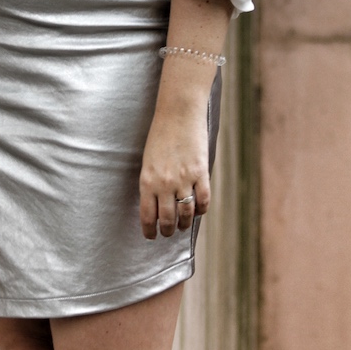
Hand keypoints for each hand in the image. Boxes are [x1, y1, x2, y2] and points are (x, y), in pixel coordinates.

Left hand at [139, 98, 210, 239]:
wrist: (178, 113)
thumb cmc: (160, 135)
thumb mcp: (148, 161)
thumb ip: (151, 183)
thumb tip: (156, 204)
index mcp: (147, 181)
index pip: (147, 216)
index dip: (149, 231)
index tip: (151, 236)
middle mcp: (164, 184)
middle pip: (167, 219)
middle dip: (167, 231)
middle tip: (168, 233)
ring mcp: (184, 179)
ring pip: (186, 214)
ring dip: (184, 224)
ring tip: (182, 225)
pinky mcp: (201, 172)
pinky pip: (203, 200)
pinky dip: (201, 209)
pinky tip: (198, 210)